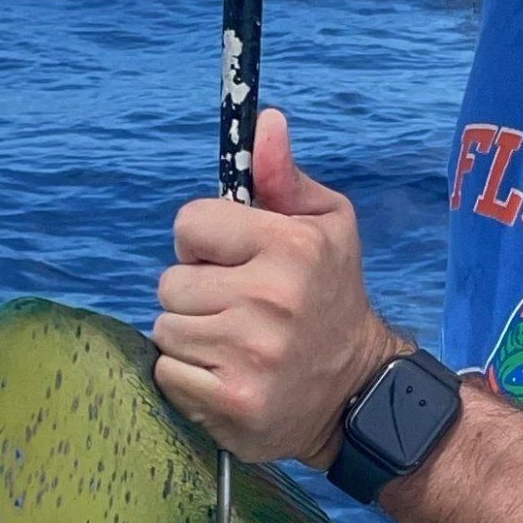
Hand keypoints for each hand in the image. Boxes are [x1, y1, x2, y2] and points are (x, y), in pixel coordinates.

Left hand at [153, 108, 401, 467]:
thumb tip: (264, 121)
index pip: (189, 223)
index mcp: (292, 246)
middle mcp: (271, 298)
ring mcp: (250, 354)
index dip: (204, 241)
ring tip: (232, 343)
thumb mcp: (327, 226)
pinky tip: (223, 375)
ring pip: (166, 328)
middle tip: (235, 309)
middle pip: (171, 281)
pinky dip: (186, 376)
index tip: (230, 259)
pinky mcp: (232, 401)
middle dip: (194, 293)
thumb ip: (284, 176)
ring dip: (189, 336)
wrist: (356, 392)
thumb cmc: (331, 296)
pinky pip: (168, 373)